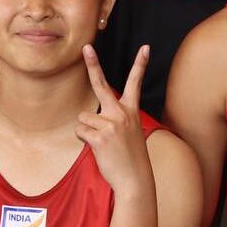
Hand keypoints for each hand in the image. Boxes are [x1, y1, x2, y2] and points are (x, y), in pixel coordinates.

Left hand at [77, 44, 155, 196]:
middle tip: (86, 47)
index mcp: (131, 110)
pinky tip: (97, 148)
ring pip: (83, 118)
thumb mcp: (130, 131)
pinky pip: (80, 131)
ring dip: (87, 130)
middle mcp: (121, 113)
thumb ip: (115, 118)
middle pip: (101, 84)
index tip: (145, 47)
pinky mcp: (100, 137)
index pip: (135, 82)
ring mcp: (111, 124)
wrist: (135, 178)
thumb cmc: (130, 155)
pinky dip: (84, 139)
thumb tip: (89, 116)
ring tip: (101, 142)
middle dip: (93, 64)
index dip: (140, 64)